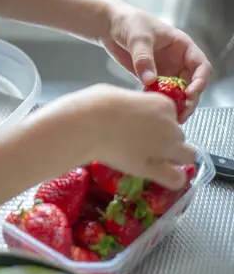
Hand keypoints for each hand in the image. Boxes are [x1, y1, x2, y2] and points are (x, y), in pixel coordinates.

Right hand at [43, 84, 195, 189]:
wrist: (87, 124)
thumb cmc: (96, 104)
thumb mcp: (118, 95)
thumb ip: (133, 105)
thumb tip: (127, 111)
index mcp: (163, 104)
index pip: (170, 115)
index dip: (157, 121)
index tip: (141, 125)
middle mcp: (171, 125)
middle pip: (179, 135)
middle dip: (165, 139)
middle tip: (143, 143)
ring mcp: (166, 148)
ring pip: (186, 155)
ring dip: (172, 157)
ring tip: (151, 159)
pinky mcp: (154, 168)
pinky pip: (176, 178)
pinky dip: (172, 178)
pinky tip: (160, 176)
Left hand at [101, 4, 212, 122]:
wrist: (110, 26)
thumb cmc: (129, 23)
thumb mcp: (138, 38)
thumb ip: (144, 59)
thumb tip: (150, 80)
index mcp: (182, 46)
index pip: (200, 65)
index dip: (200, 80)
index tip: (190, 93)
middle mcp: (177, 60)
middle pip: (191, 83)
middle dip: (189, 99)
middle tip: (182, 113)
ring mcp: (165, 70)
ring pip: (177, 91)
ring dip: (176, 104)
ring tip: (172, 117)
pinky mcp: (151, 77)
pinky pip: (159, 93)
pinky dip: (159, 102)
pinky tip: (155, 110)